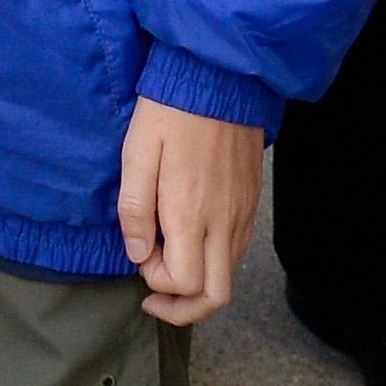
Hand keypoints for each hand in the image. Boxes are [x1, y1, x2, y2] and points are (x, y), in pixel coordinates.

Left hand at [117, 101, 262, 326]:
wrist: (219, 77)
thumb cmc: (170, 111)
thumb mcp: (137, 153)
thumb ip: (134, 209)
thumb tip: (136, 253)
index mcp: (191, 212)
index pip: (184, 283)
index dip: (157, 282)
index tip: (141, 252)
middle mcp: (223, 221)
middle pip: (216, 297)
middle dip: (182, 308)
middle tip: (155, 296)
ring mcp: (242, 213)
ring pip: (230, 276)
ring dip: (199, 285)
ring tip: (169, 263)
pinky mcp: (251, 201)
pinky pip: (237, 250)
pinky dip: (215, 262)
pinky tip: (190, 240)